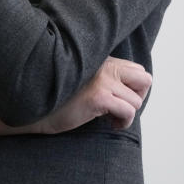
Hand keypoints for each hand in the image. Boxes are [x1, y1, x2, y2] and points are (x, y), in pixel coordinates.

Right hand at [35, 57, 151, 133]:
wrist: (38, 107)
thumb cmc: (61, 97)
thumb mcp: (85, 79)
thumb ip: (104, 76)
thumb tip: (130, 89)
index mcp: (103, 59)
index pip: (137, 69)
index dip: (134, 88)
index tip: (120, 99)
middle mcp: (105, 66)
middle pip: (145, 79)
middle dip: (138, 97)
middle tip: (122, 107)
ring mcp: (103, 81)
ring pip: (136, 101)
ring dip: (127, 114)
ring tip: (111, 118)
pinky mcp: (99, 97)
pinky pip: (128, 112)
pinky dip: (123, 122)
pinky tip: (110, 123)